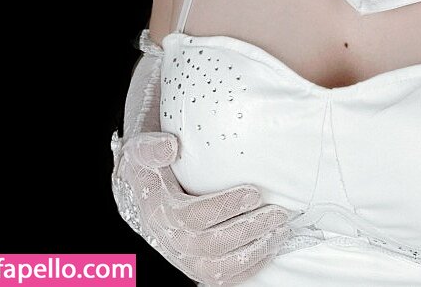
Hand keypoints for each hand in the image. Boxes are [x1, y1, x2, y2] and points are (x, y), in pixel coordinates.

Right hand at [111, 129, 295, 284]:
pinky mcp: (194, 263)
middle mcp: (169, 239)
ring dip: (253, 253)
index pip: (192, 218)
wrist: (140, 189)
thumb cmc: (148, 166)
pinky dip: (247, 269)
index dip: (225, 207)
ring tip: (280, 232)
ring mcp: (182, 256)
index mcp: (158, 211)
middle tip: (278, 214)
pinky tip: (268, 249)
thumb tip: (170, 147)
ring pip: (217, 269)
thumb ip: (151, 147)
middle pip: (210, 246)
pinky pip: (220, 278)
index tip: (254, 193)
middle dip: (249, 231)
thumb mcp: (141, 149)